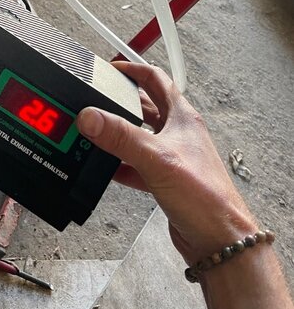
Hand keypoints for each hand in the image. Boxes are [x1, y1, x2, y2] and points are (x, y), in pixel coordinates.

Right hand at [77, 60, 255, 263]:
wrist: (219, 239)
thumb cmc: (205, 196)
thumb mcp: (156, 158)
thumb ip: (121, 136)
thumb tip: (91, 116)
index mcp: (182, 117)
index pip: (156, 79)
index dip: (133, 69)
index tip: (111, 69)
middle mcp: (178, 133)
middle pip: (146, 106)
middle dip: (121, 101)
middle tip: (98, 99)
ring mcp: (172, 156)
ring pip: (140, 136)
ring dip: (120, 133)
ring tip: (97, 132)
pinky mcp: (165, 179)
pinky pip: (137, 164)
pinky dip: (120, 164)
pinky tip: (107, 168)